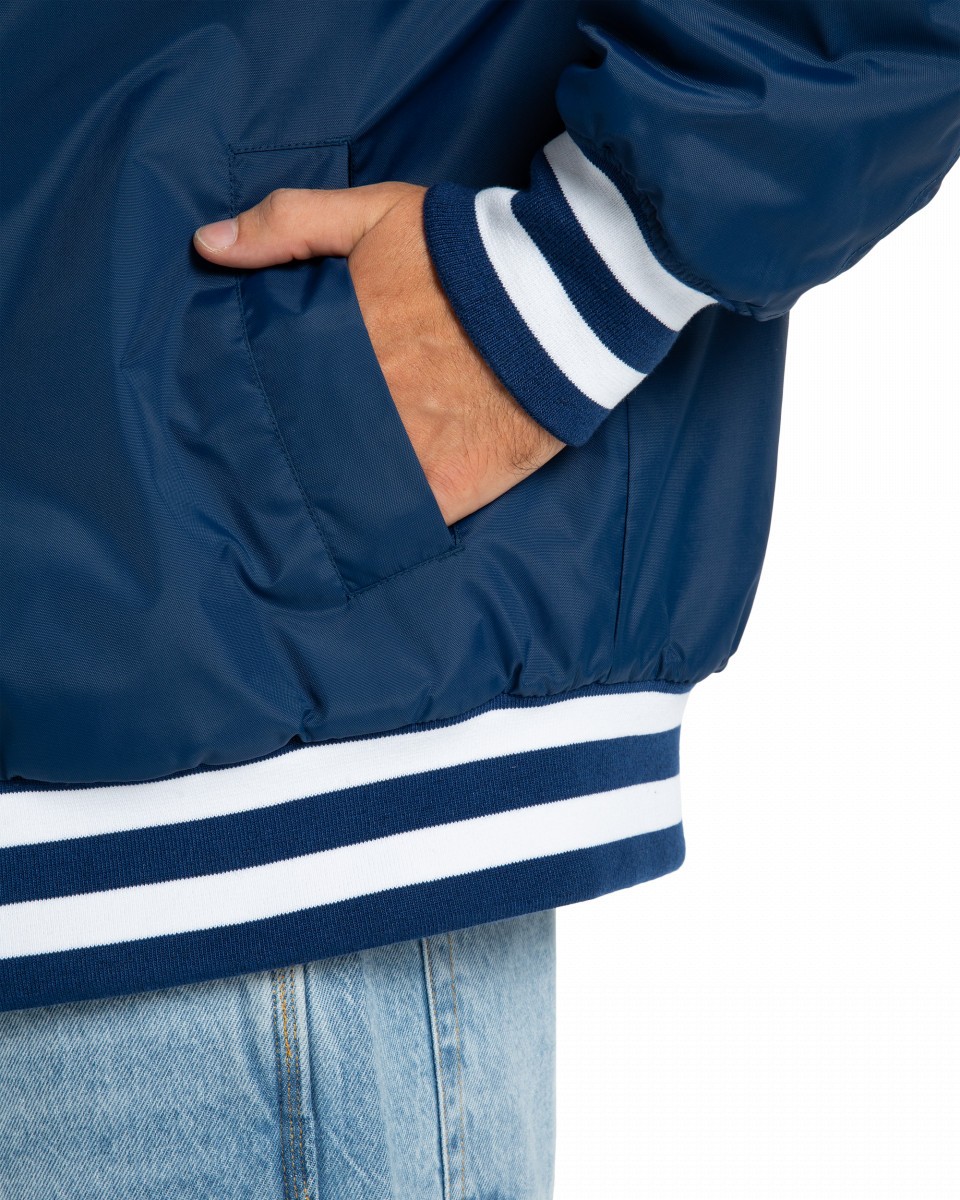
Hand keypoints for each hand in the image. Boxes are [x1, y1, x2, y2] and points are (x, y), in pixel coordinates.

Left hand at [193, 183, 564, 524]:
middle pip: (308, 442)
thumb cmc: (469, 252)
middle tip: (255, 480)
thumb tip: (206, 244)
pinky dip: (384, 529)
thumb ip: (290, 223)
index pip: (278, 387)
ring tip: (300, 517)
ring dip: (328, 498)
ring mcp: (412, 445)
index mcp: (342, 341)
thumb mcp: (376, 213)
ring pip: (349, 486)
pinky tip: (360, 538)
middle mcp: (369, 398)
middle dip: (285, 456)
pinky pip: (406, 519)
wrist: (568, 296)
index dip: (256, 407)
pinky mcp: (454, 481)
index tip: (231, 423)